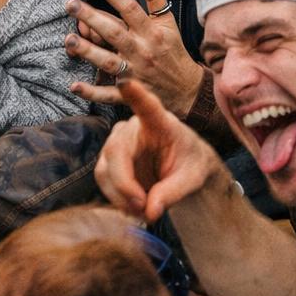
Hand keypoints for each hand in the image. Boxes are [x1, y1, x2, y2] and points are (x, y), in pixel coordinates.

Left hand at [66, 0, 202, 117]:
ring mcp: (134, 74)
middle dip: (92, 18)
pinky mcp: (130, 94)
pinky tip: (73, 85)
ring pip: (108, 62)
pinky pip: (108, 94)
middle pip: (114, 32)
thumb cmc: (172, 51)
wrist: (187, 90)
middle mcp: (141, 51)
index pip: (130, 8)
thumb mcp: (168, 23)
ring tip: (69, 40)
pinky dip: (91, 92)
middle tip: (71, 4)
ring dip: (88, 52)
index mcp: (150, 32)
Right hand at [94, 78, 223, 220]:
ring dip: (120, 196)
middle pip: (116, 150)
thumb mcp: (192, 178)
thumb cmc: (190, 164)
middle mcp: (132, 127)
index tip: (125, 81)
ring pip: (105, 168)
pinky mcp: (108, 159)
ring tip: (144, 213)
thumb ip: (173, 192)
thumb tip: (151, 211)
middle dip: (125, 184)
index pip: (146, 106)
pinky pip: (103, 179)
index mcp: (159, 122)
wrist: (181, 170)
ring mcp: (117, 142)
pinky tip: (134, 208)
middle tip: (143, 210)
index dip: (135, 94)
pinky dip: (116, 198)